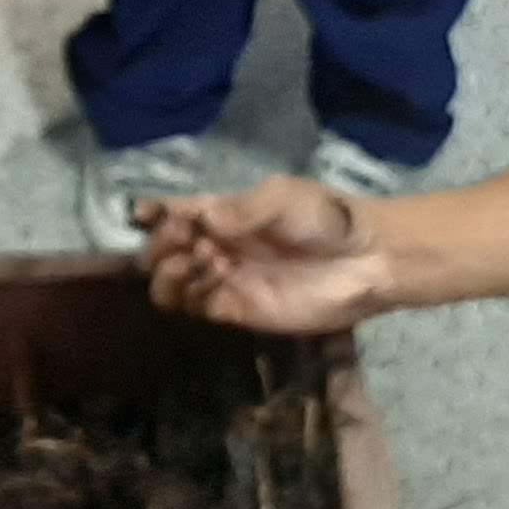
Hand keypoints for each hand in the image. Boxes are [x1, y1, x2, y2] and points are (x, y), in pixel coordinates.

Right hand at [141, 175, 398, 331]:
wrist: (365, 260)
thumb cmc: (325, 218)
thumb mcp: (280, 197)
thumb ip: (238, 209)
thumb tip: (199, 221)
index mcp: (222, 213)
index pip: (173, 212)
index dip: (151, 213)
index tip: (143, 214)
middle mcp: (217, 246)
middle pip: (163, 250)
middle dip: (160, 244)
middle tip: (182, 239)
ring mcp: (226, 280)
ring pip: (172, 283)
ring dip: (169, 272)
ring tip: (196, 262)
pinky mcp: (238, 311)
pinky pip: (197, 307)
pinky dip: (190, 295)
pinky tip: (211, 279)